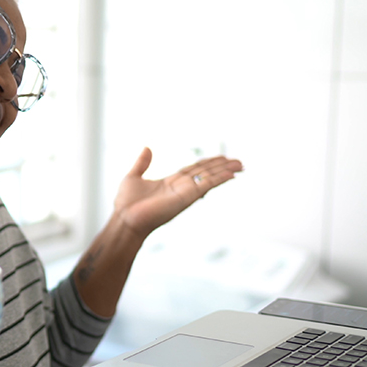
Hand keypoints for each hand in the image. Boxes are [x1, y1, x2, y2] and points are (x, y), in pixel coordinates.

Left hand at [114, 147, 242, 238]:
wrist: (125, 219)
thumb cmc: (126, 204)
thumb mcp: (133, 177)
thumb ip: (142, 163)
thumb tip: (147, 147)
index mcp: (171, 182)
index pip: (194, 170)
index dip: (208, 163)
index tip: (222, 158)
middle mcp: (181, 187)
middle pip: (205, 173)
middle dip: (222, 166)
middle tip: (239, 161)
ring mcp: (185, 192)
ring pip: (209, 177)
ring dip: (225, 171)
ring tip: (241, 165)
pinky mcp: (186, 197)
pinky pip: (206, 185)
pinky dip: (219, 179)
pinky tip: (231, 174)